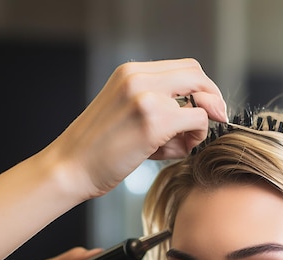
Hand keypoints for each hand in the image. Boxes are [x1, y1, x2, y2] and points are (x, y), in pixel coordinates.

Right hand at [49, 58, 226, 201]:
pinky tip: (176, 150)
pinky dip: (195, 137)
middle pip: (196, 74)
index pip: (183, 67)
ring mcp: (146, 97)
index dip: (201, 87)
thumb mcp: (125, 115)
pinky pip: (196, 121)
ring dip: (198, 125)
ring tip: (176, 146)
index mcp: (130, 72)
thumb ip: (158, 107)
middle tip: (213, 122)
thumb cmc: (96, 150)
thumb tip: (198, 115)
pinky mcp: (153, 121)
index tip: (206, 109)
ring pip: (199, 99)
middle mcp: (138, 78)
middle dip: (211, 99)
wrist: (69, 168)